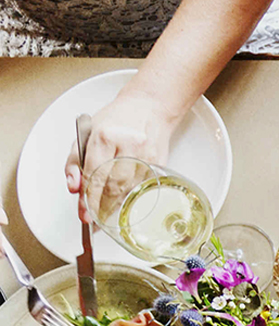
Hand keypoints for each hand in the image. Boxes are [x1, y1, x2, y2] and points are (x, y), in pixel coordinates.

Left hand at [66, 91, 180, 221]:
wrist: (149, 108)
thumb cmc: (117, 119)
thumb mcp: (87, 133)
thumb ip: (75, 161)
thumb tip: (73, 186)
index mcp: (105, 136)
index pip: (93, 174)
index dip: (87, 197)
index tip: (82, 211)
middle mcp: (128, 146)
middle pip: (111, 185)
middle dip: (99, 205)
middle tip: (91, 217)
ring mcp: (146, 156)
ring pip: (128, 189)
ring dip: (114, 205)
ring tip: (104, 213)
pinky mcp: (159, 164)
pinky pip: (141, 187)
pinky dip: (129, 197)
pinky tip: (121, 202)